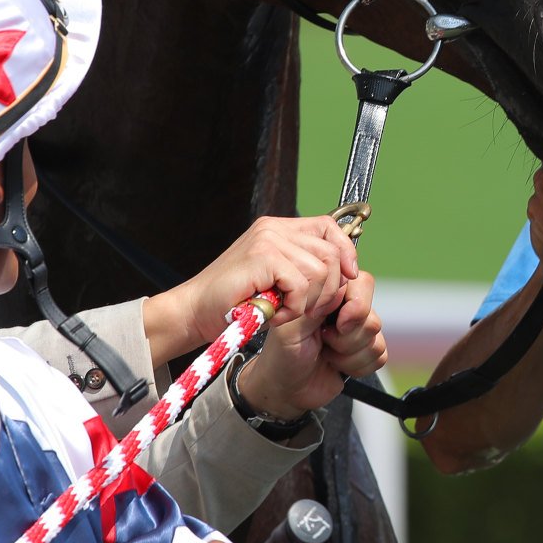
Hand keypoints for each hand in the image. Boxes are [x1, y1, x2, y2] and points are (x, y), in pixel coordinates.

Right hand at [146, 217, 359, 362]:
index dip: (345, 252)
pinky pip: (302, 284)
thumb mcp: (276, 280)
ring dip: (308, 302)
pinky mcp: (263, 256)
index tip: (349, 277)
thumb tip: (347, 270)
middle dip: (329, 289)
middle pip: (331, 253)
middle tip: (305, 310)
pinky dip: (294, 307)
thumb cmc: (234, 302)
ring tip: (284, 313)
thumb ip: (303, 268)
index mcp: (279, 229)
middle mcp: (275, 229)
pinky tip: (275, 315)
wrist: (194, 312)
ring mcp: (268, 240)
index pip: (329, 228)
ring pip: (320, 271)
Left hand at [238, 270, 386, 419]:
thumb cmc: (283, 354)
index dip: (354, 306)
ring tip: (326, 353)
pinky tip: (337, 365)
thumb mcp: (292, 325)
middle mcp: (348, 307)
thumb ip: (318, 301)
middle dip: (347, 336)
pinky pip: (380, 356)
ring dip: (347, 353)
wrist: (287, 389)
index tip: (335, 323)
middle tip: (324, 339)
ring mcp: (359, 329)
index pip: (362, 283)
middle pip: (371, 314)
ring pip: (376, 337)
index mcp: (330, 293)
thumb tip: (347, 284)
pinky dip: (357, 366)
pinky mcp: (368, 351)